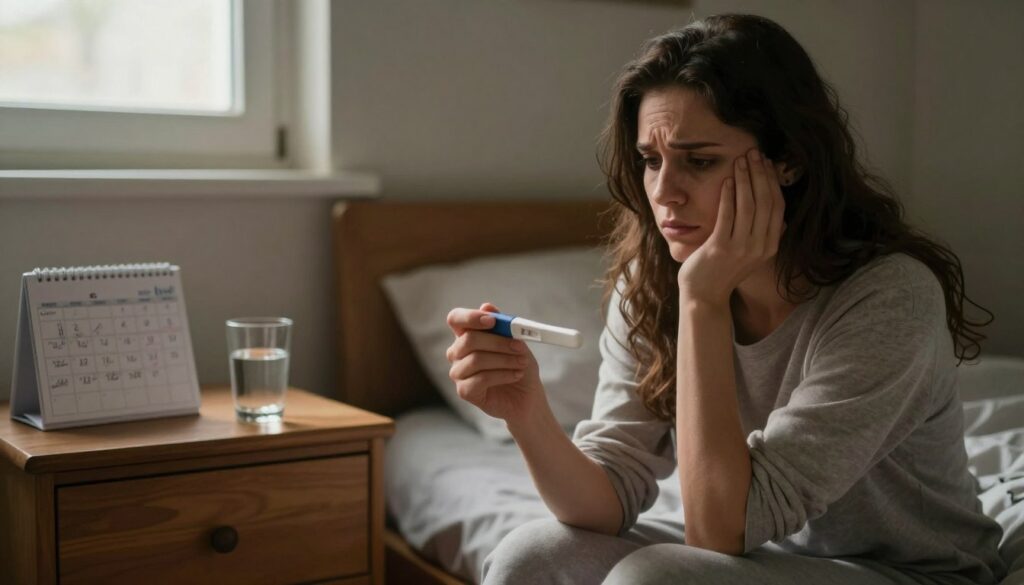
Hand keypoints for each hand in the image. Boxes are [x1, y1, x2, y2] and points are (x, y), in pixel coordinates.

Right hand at [445, 302, 548, 424]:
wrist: (527, 396)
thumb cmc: (519, 365)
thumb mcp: (516, 341)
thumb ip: (502, 325)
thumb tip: (486, 306)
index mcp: (466, 334)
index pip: (456, 319)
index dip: (470, 317)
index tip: (492, 321)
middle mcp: (457, 352)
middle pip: (468, 340)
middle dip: (498, 342)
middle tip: (520, 347)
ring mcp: (458, 372)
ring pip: (476, 360)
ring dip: (504, 360)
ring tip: (522, 363)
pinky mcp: (464, 391)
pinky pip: (481, 379)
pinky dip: (503, 375)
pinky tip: (516, 375)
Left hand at [676, 148, 785, 304]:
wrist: (705, 294)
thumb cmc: (724, 269)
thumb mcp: (752, 253)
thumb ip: (765, 235)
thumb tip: (782, 218)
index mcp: (770, 245)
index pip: (778, 206)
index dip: (773, 182)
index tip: (767, 163)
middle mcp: (760, 247)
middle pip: (765, 201)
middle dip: (760, 174)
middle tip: (754, 153)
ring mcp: (741, 248)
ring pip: (748, 205)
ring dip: (744, 179)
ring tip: (740, 161)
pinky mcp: (721, 248)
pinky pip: (727, 215)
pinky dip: (728, 195)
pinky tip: (726, 180)